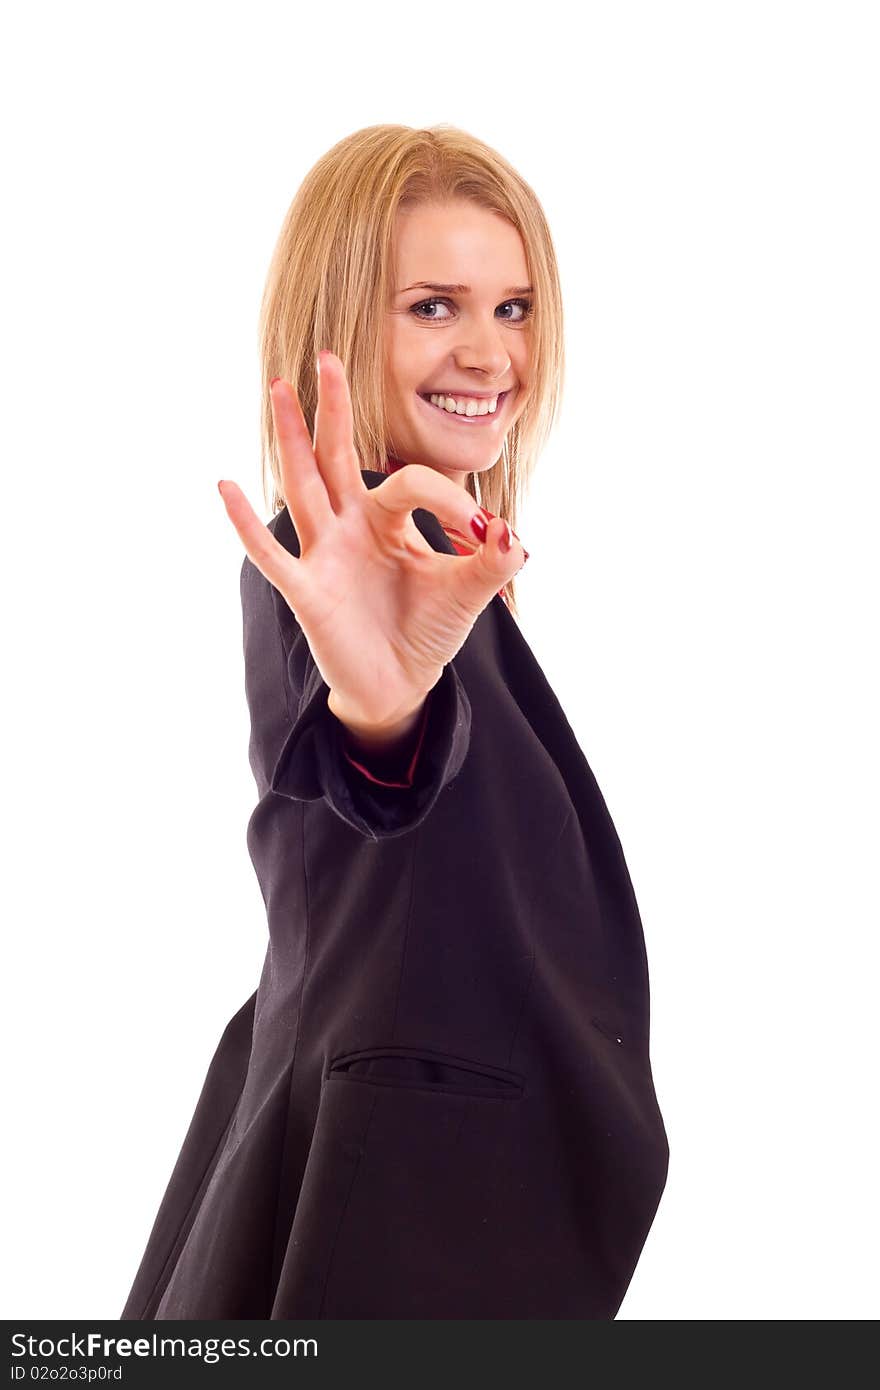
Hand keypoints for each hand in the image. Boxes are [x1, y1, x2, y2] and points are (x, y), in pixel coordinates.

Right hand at [218, 351, 526, 731]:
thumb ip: (494, 562)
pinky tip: (225, 486)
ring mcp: (324, 554)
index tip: (485, 535)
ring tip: (280, 387)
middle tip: (328, 355)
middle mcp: (350, 526)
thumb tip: (512, 534)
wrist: (399, 684)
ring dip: (292, 437)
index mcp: (387, 520)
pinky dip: (247, 522)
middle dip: (334, 408)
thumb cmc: (425, 631)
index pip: (412, 481)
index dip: (451, 500)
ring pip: (303, 484)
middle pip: (337, 455)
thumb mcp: (469, 594)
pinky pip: (270, 552)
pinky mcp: (306, 590)